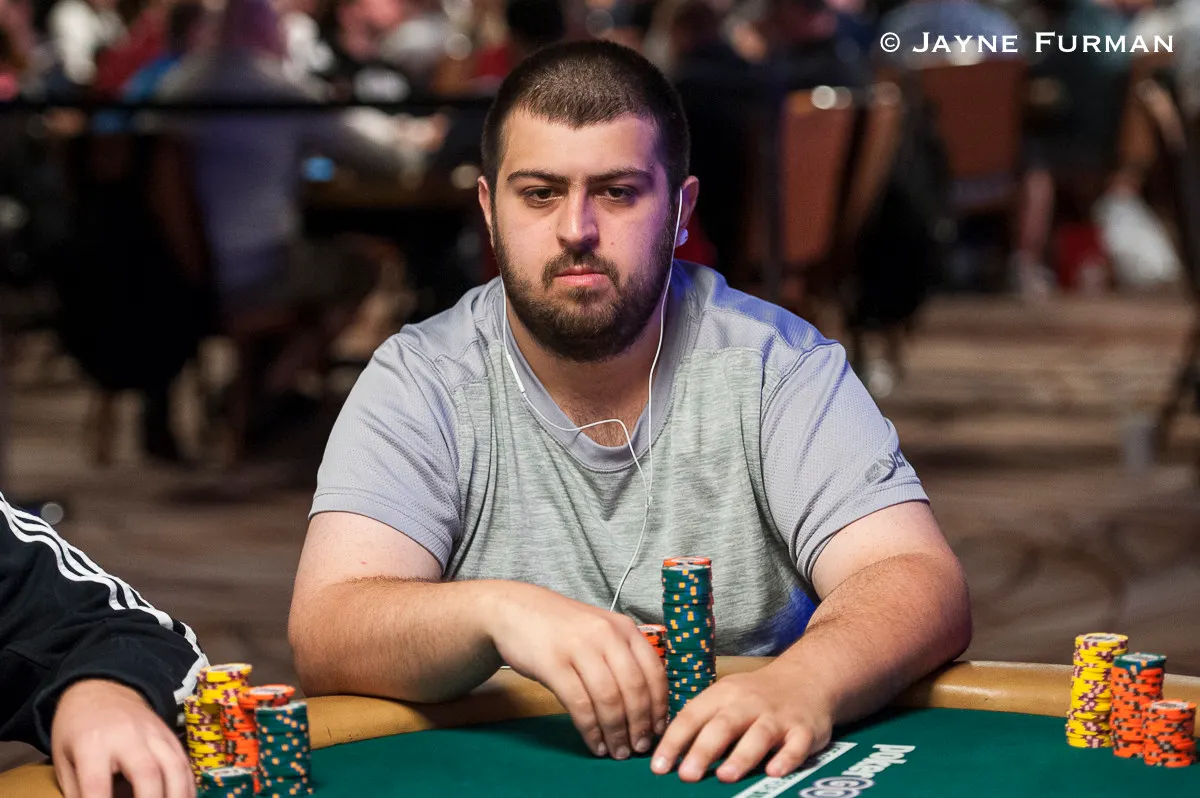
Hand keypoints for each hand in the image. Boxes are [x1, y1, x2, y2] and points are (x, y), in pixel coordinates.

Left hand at [51, 679, 194, 797]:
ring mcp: (154, 733)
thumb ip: (79, 791)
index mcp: (92, 743)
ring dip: (177, 796)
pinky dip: (187, 786)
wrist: (101, 691)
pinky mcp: (169, 734)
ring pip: (174, 766)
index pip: (98, 785)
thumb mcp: (64, 760)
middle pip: (147, 773)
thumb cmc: (76, 730)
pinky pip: (184, 762)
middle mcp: (127, 736)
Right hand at [485, 582, 667, 761]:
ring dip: (616, 732)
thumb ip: (622, 657)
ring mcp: (579, 648)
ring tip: (617, 752)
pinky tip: (595, 744)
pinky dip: (591, 730)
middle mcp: (606, 635)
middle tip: (639, 748)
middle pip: (634, 689)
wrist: (515, 609)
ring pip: (609, 699)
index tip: (659, 730)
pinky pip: (579, 705)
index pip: (654, 672)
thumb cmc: (562, 627)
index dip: (659, 706)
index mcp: (624, 628)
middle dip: (640, 725)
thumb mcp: (600, 631)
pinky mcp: (553, 664)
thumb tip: (647, 705)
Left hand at [650, 661, 832, 782]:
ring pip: (758, 735)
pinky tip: (774, 772)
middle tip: (687, 775)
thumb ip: (703, 724)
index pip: (692, 717)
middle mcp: (748, 704)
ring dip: (742, 755)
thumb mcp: (726, 699)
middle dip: (704, 750)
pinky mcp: (803, 730)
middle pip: (723, 726)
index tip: (659, 767)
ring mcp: (777, 716)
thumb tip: (670, 756)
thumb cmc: (755, 696)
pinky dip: (787, 758)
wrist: (806, 677)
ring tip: (725, 776)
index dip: (674, 741)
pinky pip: (796, 744)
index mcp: (722, 695)